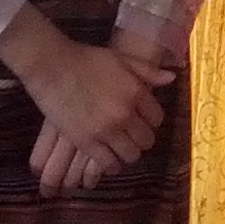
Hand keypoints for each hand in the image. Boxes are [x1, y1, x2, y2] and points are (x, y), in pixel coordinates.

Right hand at [0, 6, 172, 193]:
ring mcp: (106, 130)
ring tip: (120, 147)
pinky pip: (109, 164)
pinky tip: (107, 157)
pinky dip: (111, 164)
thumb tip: (172, 78)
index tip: (142, 120)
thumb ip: (147, 71)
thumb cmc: (87, 59)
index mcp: (136, 91)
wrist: (53, 67)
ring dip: (128, 153)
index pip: (157, 118)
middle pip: (146, 140)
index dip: (150, 121)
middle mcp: (125, 113)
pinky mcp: (87, 142)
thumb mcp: (121, 59)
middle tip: (131, 135)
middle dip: (141, 139)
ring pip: (131, 155)